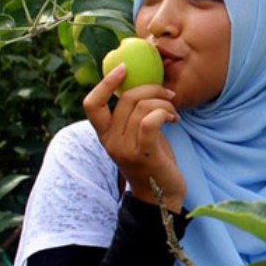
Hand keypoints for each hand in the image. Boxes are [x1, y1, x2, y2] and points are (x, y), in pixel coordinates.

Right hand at [83, 64, 185, 211]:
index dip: (104, 83)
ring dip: (163, 102)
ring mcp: (125, 149)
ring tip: (173, 113)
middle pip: (126, 99)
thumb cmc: (152, 159)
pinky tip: (173, 119)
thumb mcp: (137, 134)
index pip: (91, 104)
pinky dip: (164, 112)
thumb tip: (143, 83)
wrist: (161, 196)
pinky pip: (150, 121)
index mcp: (105, 134)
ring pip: (141, 107)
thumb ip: (133, 114)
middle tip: (169, 96)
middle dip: (152, 89)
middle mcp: (110, 141)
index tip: (123, 68)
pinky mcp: (144, 154)